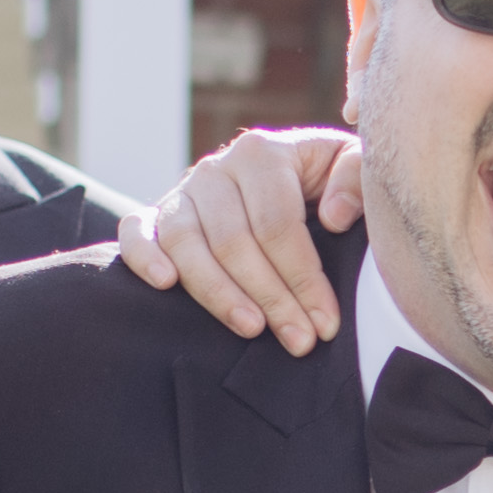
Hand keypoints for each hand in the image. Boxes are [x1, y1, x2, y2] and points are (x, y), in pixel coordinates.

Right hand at [118, 125, 361, 351]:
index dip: (303, 277)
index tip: (325, 322)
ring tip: (251, 329)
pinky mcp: (156, 214)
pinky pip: (136, 231)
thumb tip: (332, 217)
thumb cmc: (325, 180)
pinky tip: (165, 285)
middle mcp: (215, 168)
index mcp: (261, 152)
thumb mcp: (350, 166)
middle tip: (298, 340)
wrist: (287, 175)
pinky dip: (143, 256)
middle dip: (270, 297)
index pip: (278, 223)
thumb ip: (356, 178)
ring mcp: (182, 191)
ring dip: (217, 293)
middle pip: (234, 241)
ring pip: (186, 243)